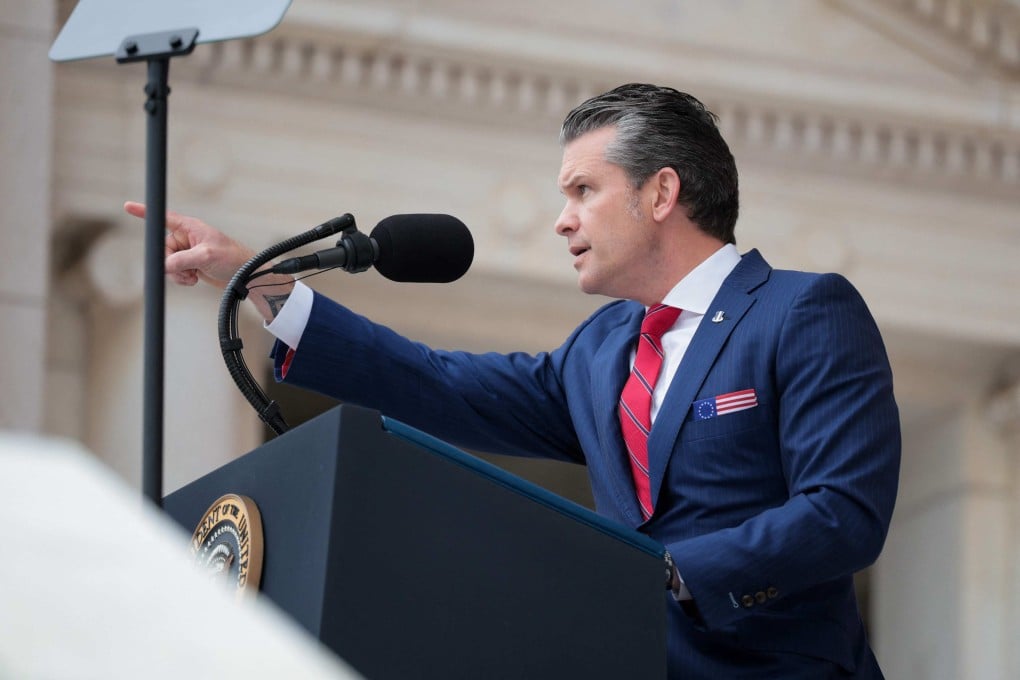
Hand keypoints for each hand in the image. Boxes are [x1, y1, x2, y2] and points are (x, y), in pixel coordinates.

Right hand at [123, 201, 254, 288]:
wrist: (244, 275)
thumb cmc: (232, 258)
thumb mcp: (207, 256)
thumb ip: (183, 259)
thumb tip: (165, 266)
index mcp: (190, 227)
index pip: (164, 218)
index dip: (146, 212)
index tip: (127, 206)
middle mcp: (187, 238)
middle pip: (162, 250)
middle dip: (171, 263)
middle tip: (187, 270)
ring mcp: (187, 252)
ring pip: (167, 264)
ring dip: (177, 274)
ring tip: (193, 277)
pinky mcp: (190, 265)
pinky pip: (175, 273)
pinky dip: (181, 279)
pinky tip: (194, 280)